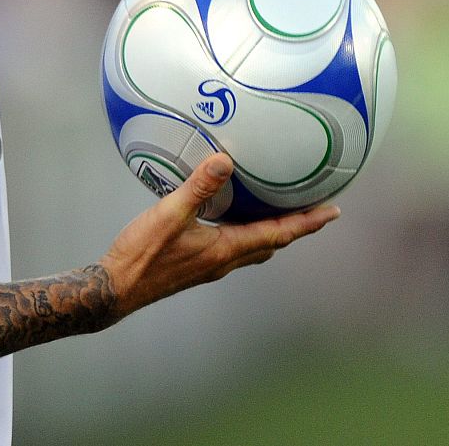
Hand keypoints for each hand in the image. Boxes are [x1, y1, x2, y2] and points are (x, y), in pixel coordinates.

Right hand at [96, 153, 338, 321]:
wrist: (114, 289)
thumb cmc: (141, 256)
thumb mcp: (169, 215)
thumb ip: (197, 187)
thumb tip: (225, 160)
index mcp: (226, 249)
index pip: (278, 234)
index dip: (308, 223)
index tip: (334, 211)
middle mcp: (224, 261)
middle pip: (272, 242)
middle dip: (297, 226)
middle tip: (316, 208)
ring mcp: (211, 265)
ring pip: (254, 246)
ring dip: (273, 229)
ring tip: (284, 207)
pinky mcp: (197, 264)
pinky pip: (234, 245)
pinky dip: (247, 230)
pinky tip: (234, 213)